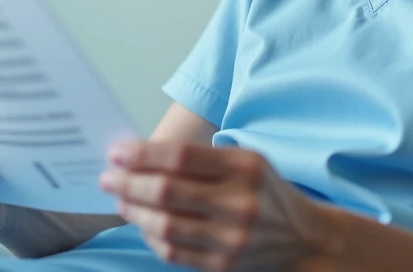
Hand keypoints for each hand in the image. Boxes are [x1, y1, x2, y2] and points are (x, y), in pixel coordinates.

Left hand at [100, 141, 330, 270]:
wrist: (304, 238)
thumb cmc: (266, 191)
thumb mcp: (247, 161)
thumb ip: (202, 158)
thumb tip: (143, 157)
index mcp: (244, 167)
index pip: (180, 157)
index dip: (142, 155)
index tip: (116, 152)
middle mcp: (238, 202)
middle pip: (166, 191)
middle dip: (129, 183)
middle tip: (108, 177)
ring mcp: (230, 238)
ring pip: (164, 225)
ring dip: (133, 212)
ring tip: (120, 200)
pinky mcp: (222, 264)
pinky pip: (173, 252)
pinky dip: (151, 237)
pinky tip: (141, 224)